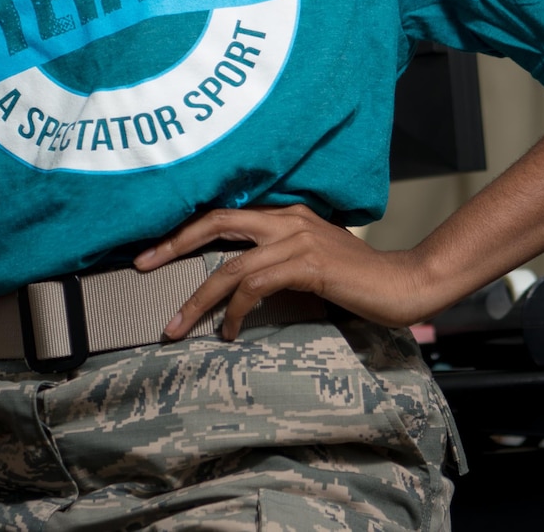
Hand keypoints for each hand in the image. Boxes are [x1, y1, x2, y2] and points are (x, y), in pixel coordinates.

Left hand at [134, 204, 442, 338]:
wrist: (403, 284)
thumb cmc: (358, 279)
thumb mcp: (313, 258)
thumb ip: (280, 257)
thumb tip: (239, 278)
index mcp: (286, 213)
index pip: (224, 213)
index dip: (185, 230)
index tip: (153, 250)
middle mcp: (287, 218)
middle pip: (216, 222)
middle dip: (173, 244)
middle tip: (140, 265)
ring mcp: (297, 238)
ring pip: (230, 264)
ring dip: (198, 298)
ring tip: (177, 326)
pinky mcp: (307, 264)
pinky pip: (256, 285)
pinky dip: (236, 310)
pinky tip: (231, 331)